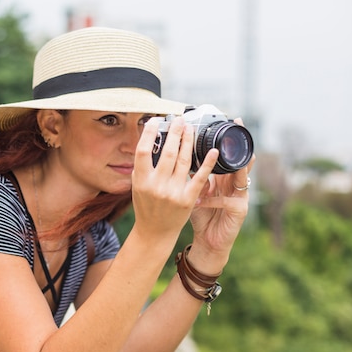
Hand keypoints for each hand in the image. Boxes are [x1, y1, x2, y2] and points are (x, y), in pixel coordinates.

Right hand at [132, 116, 219, 243]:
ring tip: (190, 128)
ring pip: (184, 160)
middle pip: (167, 152)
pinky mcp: (188, 199)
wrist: (155, 232)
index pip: (143, 151)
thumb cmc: (146, 206)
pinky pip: (200, 177)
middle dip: (175, 132)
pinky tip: (213, 150)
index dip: (149, 133)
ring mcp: (173, 192)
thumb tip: (152, 141)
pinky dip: (207, 162)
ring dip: (188, 141)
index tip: (156, 121)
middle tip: (179, 119)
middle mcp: (156, 186)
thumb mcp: (138, 186)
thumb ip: (143, 167)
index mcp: (141, 181)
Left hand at [189, 118, 254, 270]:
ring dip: (232, 165)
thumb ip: (193, 175)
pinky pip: (226, 201)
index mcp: (224, 179)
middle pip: (240, 160)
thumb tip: (177, 154)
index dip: (230, 140)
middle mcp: (235, 185)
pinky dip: (212, 199)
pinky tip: (201, 199)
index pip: (228, 155)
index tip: (232, 121)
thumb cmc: (201, 216)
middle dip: (238, 144)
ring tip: (224, 154)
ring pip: (240, 176)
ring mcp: (240, 197)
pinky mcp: (239, 211)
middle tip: (237, 126)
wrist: (208, 243)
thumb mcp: (195, 192)